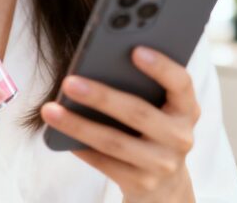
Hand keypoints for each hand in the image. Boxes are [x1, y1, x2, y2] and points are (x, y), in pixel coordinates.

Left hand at [40, 47, 198, 202]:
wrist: (165, 186)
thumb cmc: (153, 131)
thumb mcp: (160, 109)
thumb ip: (142, 87)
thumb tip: (95, 64)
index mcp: (186, 109)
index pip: (181, 83)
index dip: (161, 66)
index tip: (135, 50)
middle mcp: (180, 137)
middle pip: (138, 113)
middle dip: (101, 96)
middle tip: (69, 82)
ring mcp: (162, 164)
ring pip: (114, 141)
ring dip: (78, 125)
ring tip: (50, 110)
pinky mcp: (141, 184)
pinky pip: (104, 163)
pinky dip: (80, 146)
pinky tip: (59, 134)